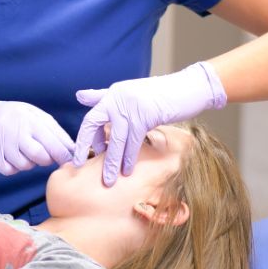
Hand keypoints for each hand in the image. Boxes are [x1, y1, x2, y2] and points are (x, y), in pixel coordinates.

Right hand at [0, 101, 75, 175]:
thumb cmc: (20, 118)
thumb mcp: (38, 117)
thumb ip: (56, 133)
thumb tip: (73, 150)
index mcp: (30, 121)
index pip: (52, 144)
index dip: (63, 156)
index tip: (68, 160)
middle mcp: (15, 132)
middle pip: (39, 157)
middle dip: (46, 160)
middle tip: (45, 155)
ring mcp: (1, 144)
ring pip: (24, 166)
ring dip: (29, 163)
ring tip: (25, 152)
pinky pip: (9, 171)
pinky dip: (14, 168)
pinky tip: (12, 157)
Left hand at [73, 61, 226, 185]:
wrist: (189, 88)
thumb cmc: (161, 94)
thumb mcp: (130, 92)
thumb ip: (104, 96)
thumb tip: (78, 96)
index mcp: (113, 93)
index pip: (91, 116)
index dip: (84, 137)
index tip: (79, 155)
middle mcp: (117, 97)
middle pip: (94, 125)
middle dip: (86, 147)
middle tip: (80, 166)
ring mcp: (130, 106)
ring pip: (115, 139)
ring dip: (111, 162)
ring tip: (108, 179)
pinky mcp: (145, 116)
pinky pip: (133, 142)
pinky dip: (129, 158)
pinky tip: (127, 170)